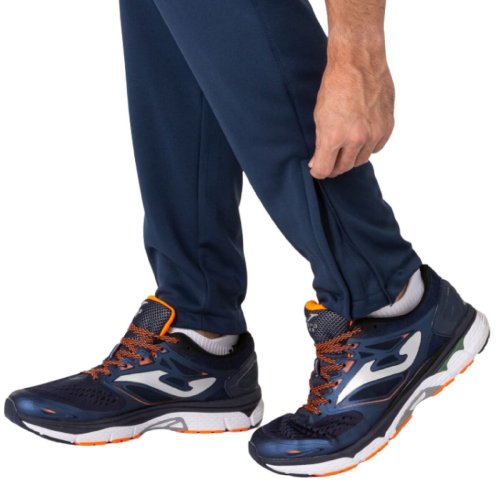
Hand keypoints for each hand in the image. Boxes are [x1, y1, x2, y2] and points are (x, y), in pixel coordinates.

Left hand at [308, 59, 394, 178]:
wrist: (359, 62)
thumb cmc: (335, 85)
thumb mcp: (319, 116)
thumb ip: (321, 142)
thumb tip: (318, 163)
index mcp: (335, 137)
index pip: (325, 170)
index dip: (318, 171)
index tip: (317, 169)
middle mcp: (356, 139)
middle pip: (343, 168)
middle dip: (334, 167)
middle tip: (329, 161)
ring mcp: (374, 133)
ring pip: (361, 160)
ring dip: (351, 157)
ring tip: (345, 147)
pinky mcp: (387, 127)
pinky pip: (376, 148)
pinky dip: (368, 146)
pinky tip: (360, 137)